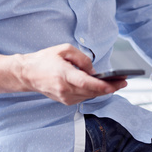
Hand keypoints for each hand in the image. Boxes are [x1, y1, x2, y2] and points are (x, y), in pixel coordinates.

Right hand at [0, 44, 126, 104]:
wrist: (27, 74)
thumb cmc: (44, 60)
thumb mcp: (64, 50)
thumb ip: (82, 59)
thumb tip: (94, 70)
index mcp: (63, 75)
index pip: (86, 83)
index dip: (102, 86)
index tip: (115, 85)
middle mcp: (65, 90)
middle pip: (92, 91)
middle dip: (110, 87)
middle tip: (124, 82)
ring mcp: (65, 98)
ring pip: (90, 96)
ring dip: (103, 90)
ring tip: (117, 83)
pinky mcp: (66, 101)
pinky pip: (84, 97)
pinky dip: (93, 92)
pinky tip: (101, 86)